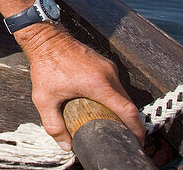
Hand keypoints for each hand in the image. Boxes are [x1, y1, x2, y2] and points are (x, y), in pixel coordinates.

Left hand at [16, 23, 145, 150]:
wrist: (45, 38)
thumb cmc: (45, 65)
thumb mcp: (44, 98)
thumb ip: (54, 124)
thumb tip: (66, 145)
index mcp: (99, 85)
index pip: (128, 111)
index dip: (137, 129)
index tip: (138, 141)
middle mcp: (109, 75)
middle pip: (127, 103)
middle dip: (128, 122)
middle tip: (122, 136)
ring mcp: (108, 67)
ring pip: (122, 93)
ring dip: (120, 108)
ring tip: (113, 123)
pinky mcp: (104, 63)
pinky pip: (115, 84)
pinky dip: (114, 97)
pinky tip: (103, 105)